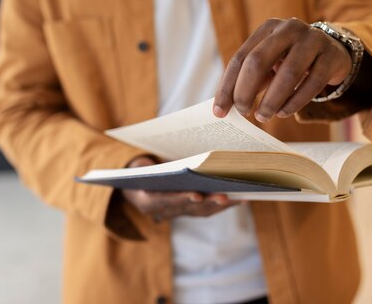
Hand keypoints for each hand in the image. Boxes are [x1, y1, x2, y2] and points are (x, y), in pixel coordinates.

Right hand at [121, 156, 239, 221]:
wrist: (133, 186)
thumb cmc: (138, 170)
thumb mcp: (138, 166)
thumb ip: (147, 166)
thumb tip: (167, 159)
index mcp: (147, 200)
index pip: (166, 200)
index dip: (181, 198)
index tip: (196, 194)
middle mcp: (162, 211)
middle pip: (188, 208)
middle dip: (207, 202)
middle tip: (223, 196)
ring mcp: (176, 213)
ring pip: (201, 211)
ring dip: (219, 204)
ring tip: (236, 196)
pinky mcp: (187, 211)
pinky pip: (206, 210)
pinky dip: (222, 205)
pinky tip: (238, 198)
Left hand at [213, 17, 351, 121]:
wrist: (334, 52)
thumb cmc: (291, 61)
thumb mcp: (270, 63)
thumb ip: (249, 79)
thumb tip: (225, 107)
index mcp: (268, 28)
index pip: (241, 58)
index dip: (228, 86)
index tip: (220, 111)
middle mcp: (289, 28)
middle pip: (259, 61)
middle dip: (246, 92)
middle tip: (244, 113)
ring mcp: (313, 40)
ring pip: (287, 74)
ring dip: (272, 100)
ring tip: (264, 116)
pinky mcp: (331, 56)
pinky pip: (312, 83)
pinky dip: (295, 102)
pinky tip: (283, 112)